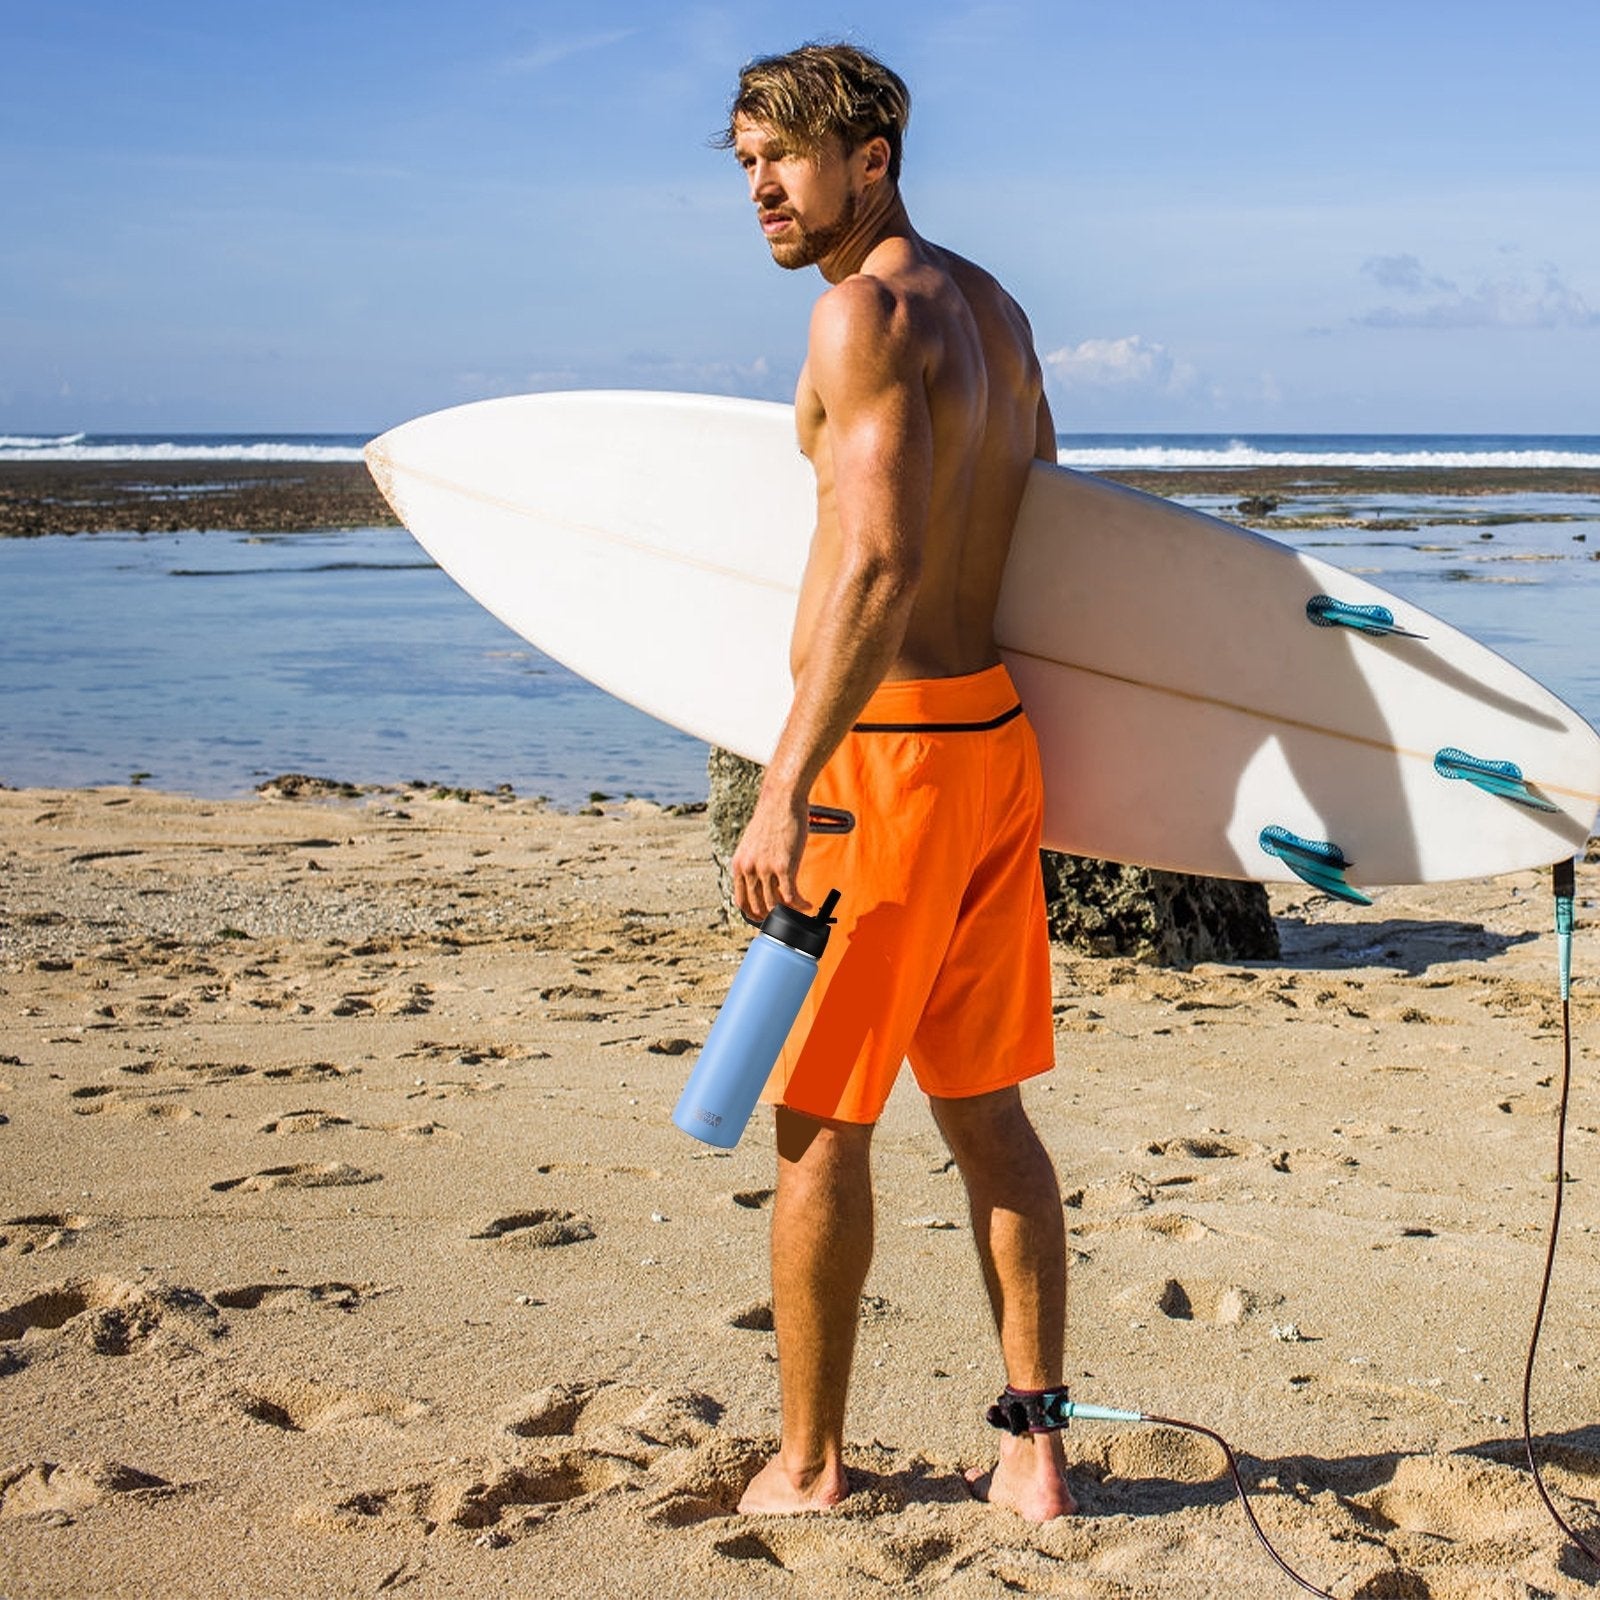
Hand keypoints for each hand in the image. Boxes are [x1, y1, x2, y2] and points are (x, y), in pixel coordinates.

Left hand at [730, 786, 812, 923]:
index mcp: (739, 864)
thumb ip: (754, 862)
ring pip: (775, 905)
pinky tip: (808, 905)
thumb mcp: (753, 843)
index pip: (741, 901)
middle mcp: (748, 869)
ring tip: (800, 910)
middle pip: (758, 907)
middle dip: (772, 916)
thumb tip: (763, 879)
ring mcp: (765, 869)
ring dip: (789, 912)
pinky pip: (792, 896)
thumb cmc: (771, 817)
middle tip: (785, 918)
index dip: (753, 914)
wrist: (781, 800)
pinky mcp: (784, 866)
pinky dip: (801, 905)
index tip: (764, 918)